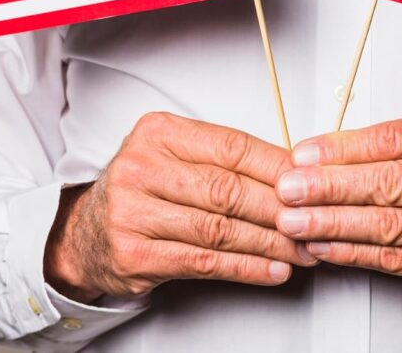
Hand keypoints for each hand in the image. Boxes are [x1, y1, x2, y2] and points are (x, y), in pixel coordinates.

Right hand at [44, 112, 317, 301]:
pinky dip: (246, 267)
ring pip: (220, 229)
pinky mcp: (135, 255)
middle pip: (228, 190)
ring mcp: (133, 213)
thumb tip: (294, 171)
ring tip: (301, 250)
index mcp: (159, 133)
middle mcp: (141, 168)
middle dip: (280, 210)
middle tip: (314, 222)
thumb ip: (224, 158)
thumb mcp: (175, 155)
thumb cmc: (144, 190)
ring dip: (269, 243)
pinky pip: (205, 262)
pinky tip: (272, 269)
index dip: (277, 167)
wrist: (87, 233)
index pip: (232, 147)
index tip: (311, 182)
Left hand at [274, 119, 401, 302]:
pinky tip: (325, 245)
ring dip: (333, 223)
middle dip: (331, 187)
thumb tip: (327, 153)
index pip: (400, 140)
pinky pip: (397, 261)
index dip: (346, 147)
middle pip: (392, 183)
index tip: (305, 153)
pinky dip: (354, 253)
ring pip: (391, 225)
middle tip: (289, 188)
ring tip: (296, 220)